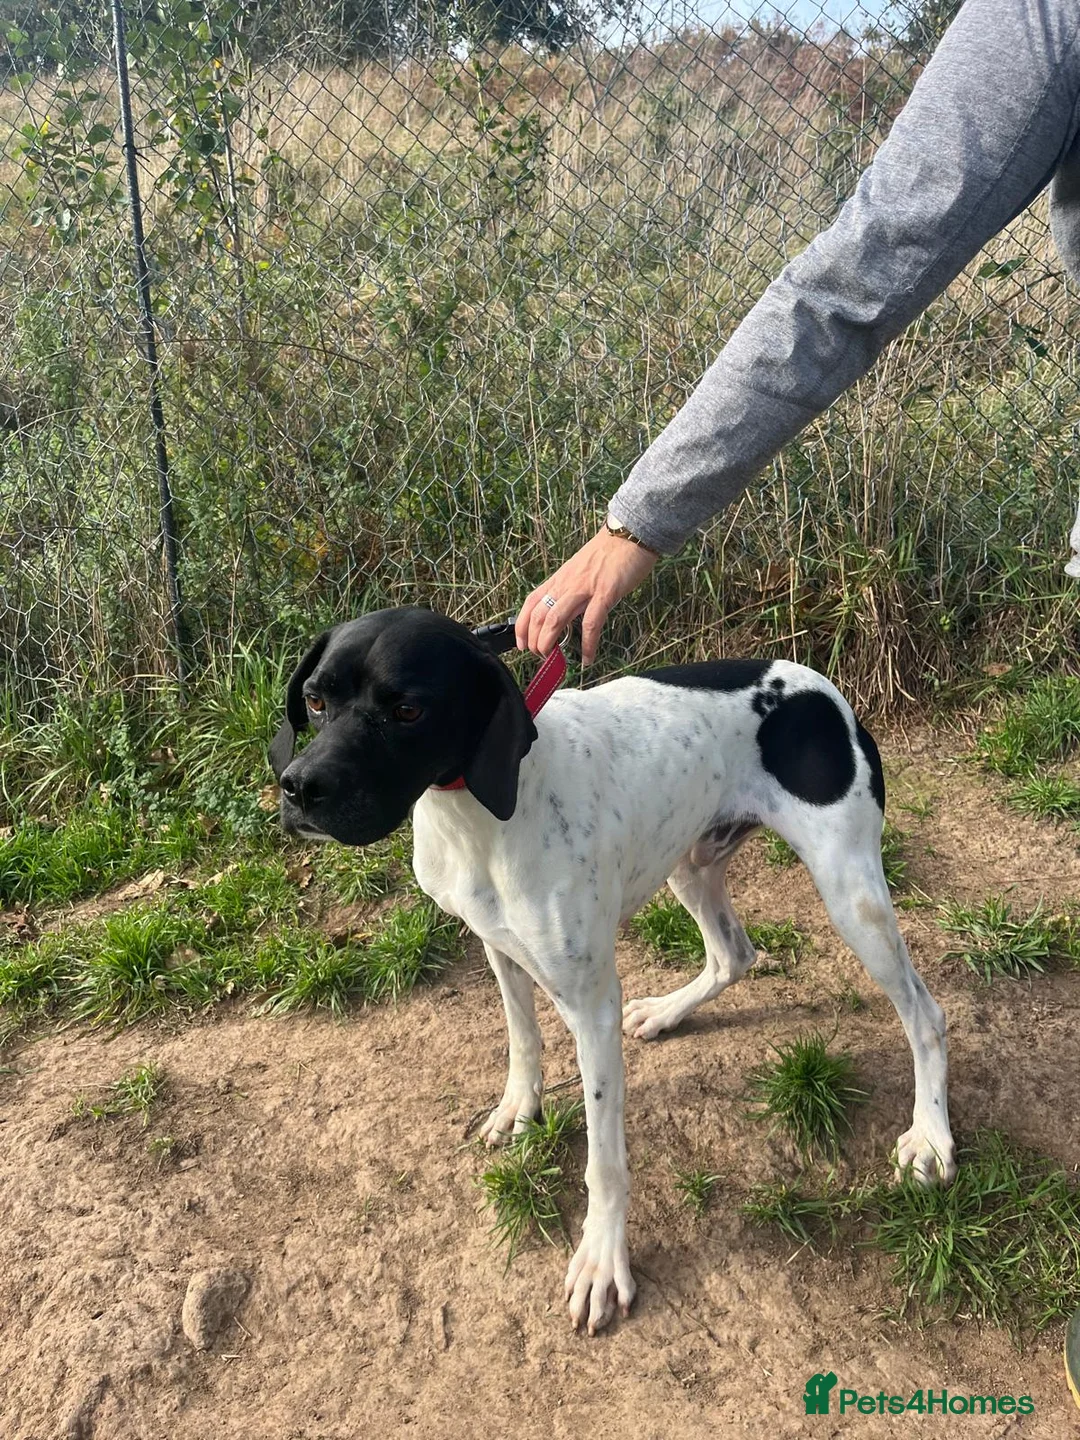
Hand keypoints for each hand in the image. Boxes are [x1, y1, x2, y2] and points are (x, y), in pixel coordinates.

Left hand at [515, 526, 657, 664]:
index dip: (522, 626)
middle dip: (535, 640)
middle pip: (539, 615)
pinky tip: (588, 659)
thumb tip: (564, 610)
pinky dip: (588, 645)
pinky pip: (591, 623)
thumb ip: (570, 588)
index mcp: (560, 578)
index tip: (522, 644)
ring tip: (553, 659)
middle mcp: (566, 584)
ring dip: (549, 642)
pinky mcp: (605, 593)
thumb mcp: (579, 569)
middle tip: (541, 656)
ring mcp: (584, 588)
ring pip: (555, 619)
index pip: (531, 602)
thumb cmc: (608, 552)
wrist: (629, 534)